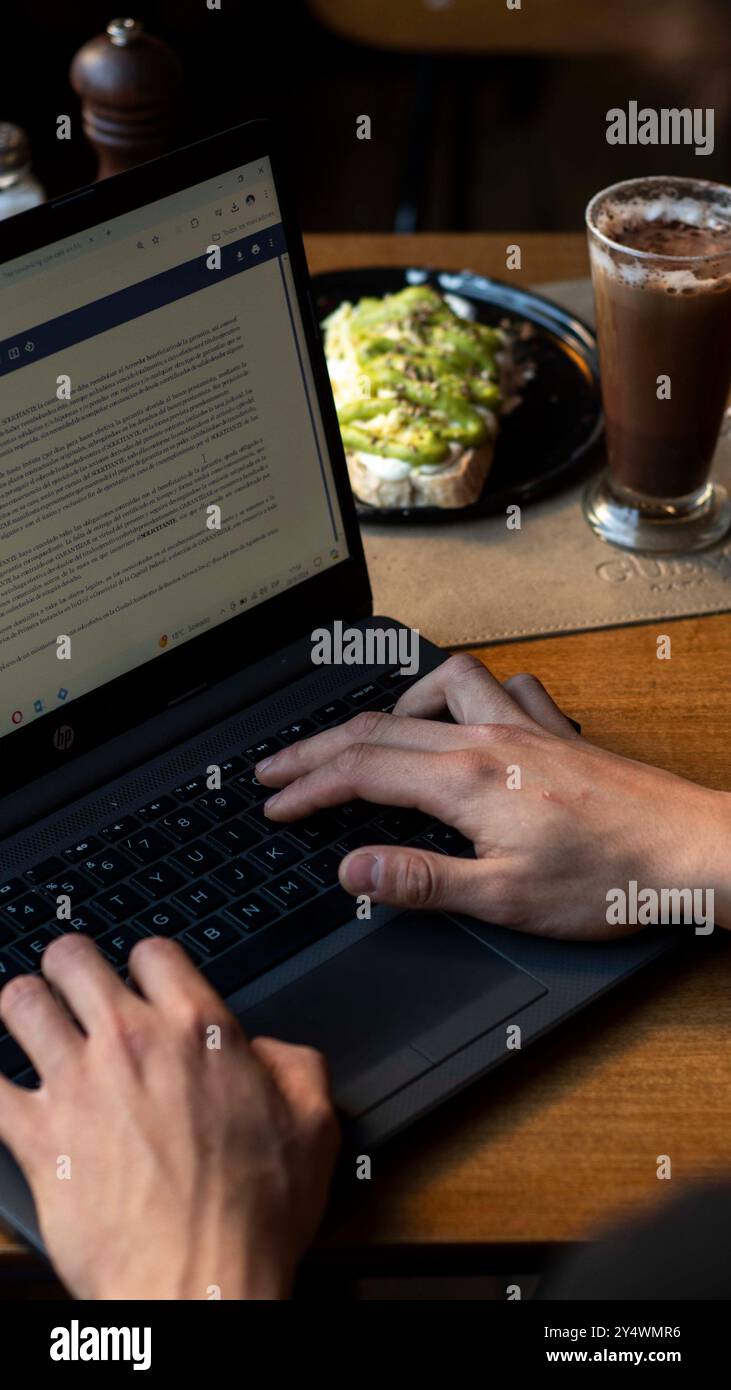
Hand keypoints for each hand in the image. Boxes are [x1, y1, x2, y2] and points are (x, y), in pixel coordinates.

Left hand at [0, 934, 338, 1298]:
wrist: (199, 1283)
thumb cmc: (254, 1216)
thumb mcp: (314, 1125)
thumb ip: (295, 1066)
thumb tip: (270, 1050)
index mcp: (198, 1030)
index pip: (152, 951)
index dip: (146, 962)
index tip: (143, 981)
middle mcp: (131, 1042)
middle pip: (72, 958)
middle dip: (70, 966)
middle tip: (75, 987)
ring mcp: (78, 1084)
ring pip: (22, 1002)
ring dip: (25, 1007)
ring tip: (32, 1023)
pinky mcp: (37, 1136)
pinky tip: (0, 1085)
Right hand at [257, 654, 730, 938]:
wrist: (689, 851)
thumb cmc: (609, 879)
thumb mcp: (505, 899)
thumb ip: (421, 881)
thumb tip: (352, 868)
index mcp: (466, 781)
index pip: (361, 772)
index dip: (307, 788)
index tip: (274, 804)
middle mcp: (488, 739)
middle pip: (380, 725)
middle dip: (318, 747)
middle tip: (277, 767)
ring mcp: (524, 727)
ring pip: (439, 686)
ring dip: (394, 704)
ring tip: (370, 734)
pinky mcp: (556, 732)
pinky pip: (502, 686)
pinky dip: (469, 693)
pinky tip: (467, 714)